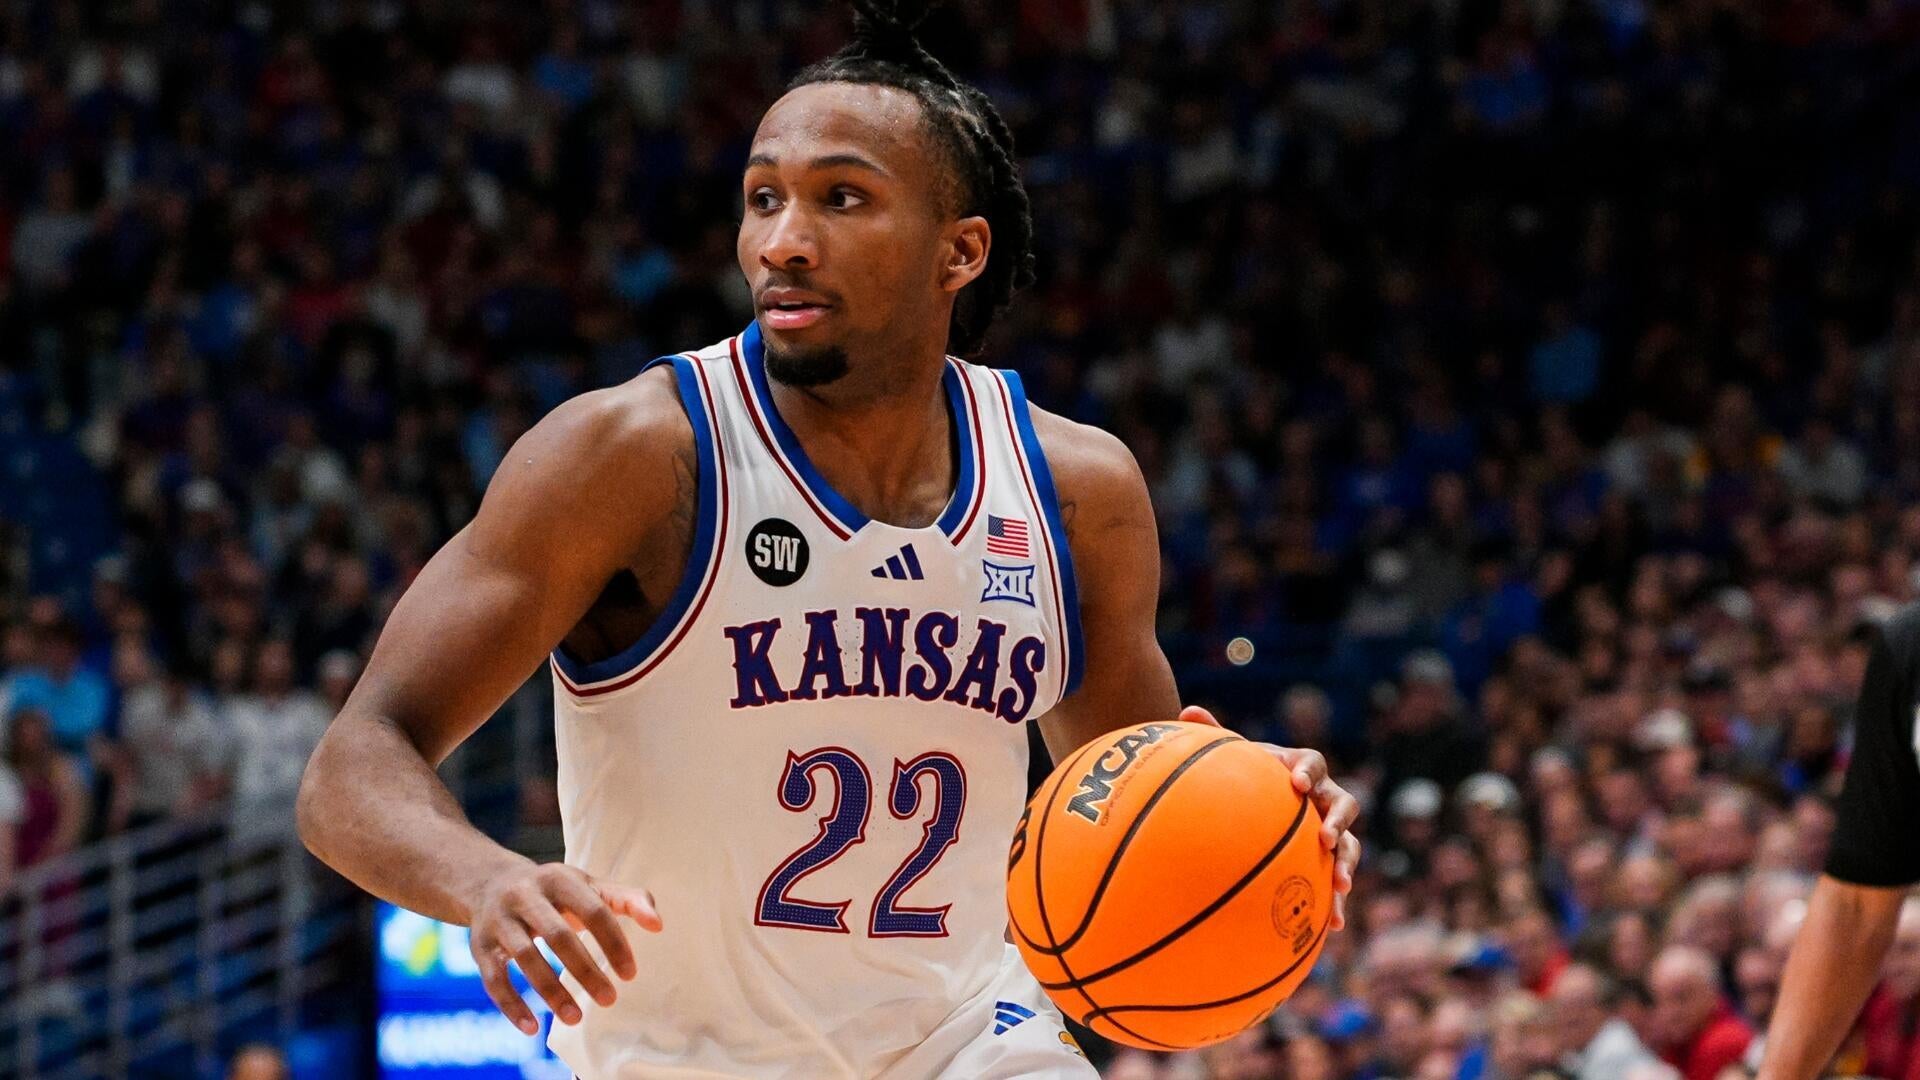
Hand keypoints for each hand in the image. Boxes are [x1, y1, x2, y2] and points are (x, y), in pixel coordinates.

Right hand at [466, 862, 661, 1033]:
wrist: (489, 882)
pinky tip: (532, 1027)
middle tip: (609, 999)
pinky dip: (511, 1005)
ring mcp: (499, 920)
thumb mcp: (589, 886)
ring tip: (575, 1017)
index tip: (630, 973)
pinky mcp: (479, 946)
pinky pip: (493, 979)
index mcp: (560, 878)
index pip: (594, 911)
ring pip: (524, 957)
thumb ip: (627, 900)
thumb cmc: (555, 891)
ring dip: (551, 990)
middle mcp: (525, 895)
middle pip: (558, 935)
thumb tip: (658, 925)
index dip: (614, 942)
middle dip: (585, 970)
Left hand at [1178, 705, 1360, 930]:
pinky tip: (1334, 927)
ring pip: (1351, 845)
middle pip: (1344, 804)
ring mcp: (1331, 831)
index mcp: (1300, 769)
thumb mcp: (1233, 760)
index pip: (1313, 763)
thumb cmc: (1246, 779)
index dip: (1307, 772)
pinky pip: (1337, 881)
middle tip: (1325, 837)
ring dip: (1348, 863)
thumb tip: (1187, 709)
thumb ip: (1214, 735)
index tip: (1295, 783)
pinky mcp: (1328, 862)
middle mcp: (1323, 798)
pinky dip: (1337, 902)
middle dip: (1338, 821)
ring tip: (1340, 884)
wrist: (1263, 804)